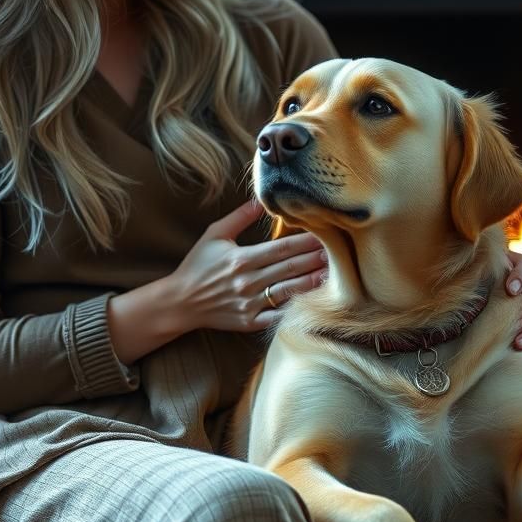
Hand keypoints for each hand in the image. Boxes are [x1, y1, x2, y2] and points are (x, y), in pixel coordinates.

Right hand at [170, 199, 327, 333]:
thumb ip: (239, 217)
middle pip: (291, 268)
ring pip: (289, 291)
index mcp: (241, 259)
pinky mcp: (251, 321)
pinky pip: (278, 315)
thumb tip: (262, 199)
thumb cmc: (197, 265)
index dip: (306, 241)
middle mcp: (248, 282)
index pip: (282, 248)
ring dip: (313, 282)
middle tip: (342, 252)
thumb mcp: (214, 235)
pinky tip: (313, 301)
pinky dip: (295, 308)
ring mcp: (251, 304)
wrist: (179, 302)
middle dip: (316, 259)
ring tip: (335, 274)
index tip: (325, 234)